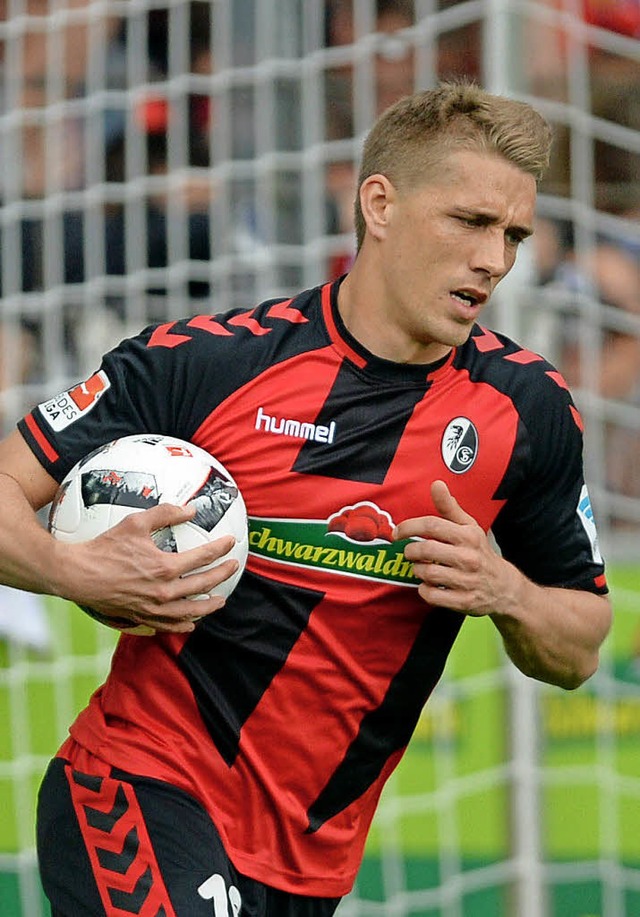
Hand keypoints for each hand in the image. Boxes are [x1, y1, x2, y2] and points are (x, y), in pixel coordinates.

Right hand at [56, 502, 239, 633]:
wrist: (77, 575)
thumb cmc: (105, 547)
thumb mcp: (135, 522)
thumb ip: (166, 513)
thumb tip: (191, 509)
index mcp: (166, 567)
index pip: (204, 557)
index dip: (220, 549)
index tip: (230, 543)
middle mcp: (164, 591)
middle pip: (203, 585)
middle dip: (222, 575)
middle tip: (233, 567)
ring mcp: (154, 608)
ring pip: (191, 611)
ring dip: (209, 605)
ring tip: (220, 600)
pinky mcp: (141, 617)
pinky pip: (169, 625)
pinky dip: (184, 624)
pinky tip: (191, 623)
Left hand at [394, 480, 509, 615]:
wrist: (505, 588)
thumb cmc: (481, 552)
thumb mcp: (469, 527)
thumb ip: (449, 507)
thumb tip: (436, 484)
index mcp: (468, 536)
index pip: (432, 525)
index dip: (409, 527)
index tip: (397, 532)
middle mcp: (469, 557)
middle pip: (426, 550)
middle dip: (411, 551)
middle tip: (410, 552)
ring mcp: (467, 581)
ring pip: (427, 573)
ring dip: (417, 570)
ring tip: (421, 567)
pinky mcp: (464, 601)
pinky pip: (432, 595)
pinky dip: (424, 590)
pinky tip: (428, 585)